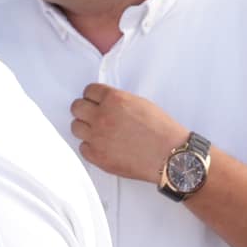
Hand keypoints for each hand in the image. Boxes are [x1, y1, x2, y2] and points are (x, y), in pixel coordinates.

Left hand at [69, 84, 186, 183]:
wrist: (171, 156)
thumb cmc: (161, 131)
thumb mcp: (140, 103)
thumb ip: (117, 101)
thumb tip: (103, 102)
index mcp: (114, 100)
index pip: (88, 91)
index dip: (92, 97)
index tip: (94, 101)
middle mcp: (102, 116)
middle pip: (76, 108)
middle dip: (84, 110)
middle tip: (93, 116)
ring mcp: (97, 137)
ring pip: (75, 127)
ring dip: (85, 128)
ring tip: (99, 132)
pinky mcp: (97, 156)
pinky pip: (83, 148)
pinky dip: (91, 147)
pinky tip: (103, 147)